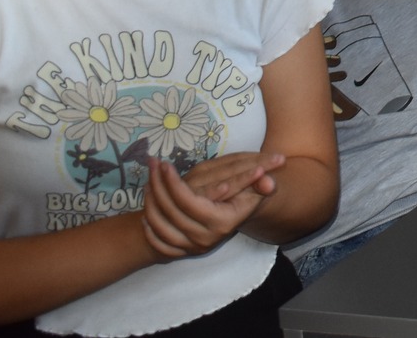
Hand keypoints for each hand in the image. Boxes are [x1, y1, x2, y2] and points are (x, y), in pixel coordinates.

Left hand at [140, 155, 276, 258]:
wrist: (237, 220)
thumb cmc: (245, 198)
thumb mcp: (255, 188)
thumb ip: (261, 183)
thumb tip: (269, 182)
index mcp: (221, 222)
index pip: (189, 202)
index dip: (174, 183)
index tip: (165, 165)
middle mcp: (205, 238)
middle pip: (170, 212)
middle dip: (158, 186)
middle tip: (152, 165)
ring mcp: (191, 247)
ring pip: (160, 226)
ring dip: (150, 201)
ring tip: (149, 180)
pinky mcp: (180, 252)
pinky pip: (157, 242)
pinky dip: (149, 225)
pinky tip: (148, 206)